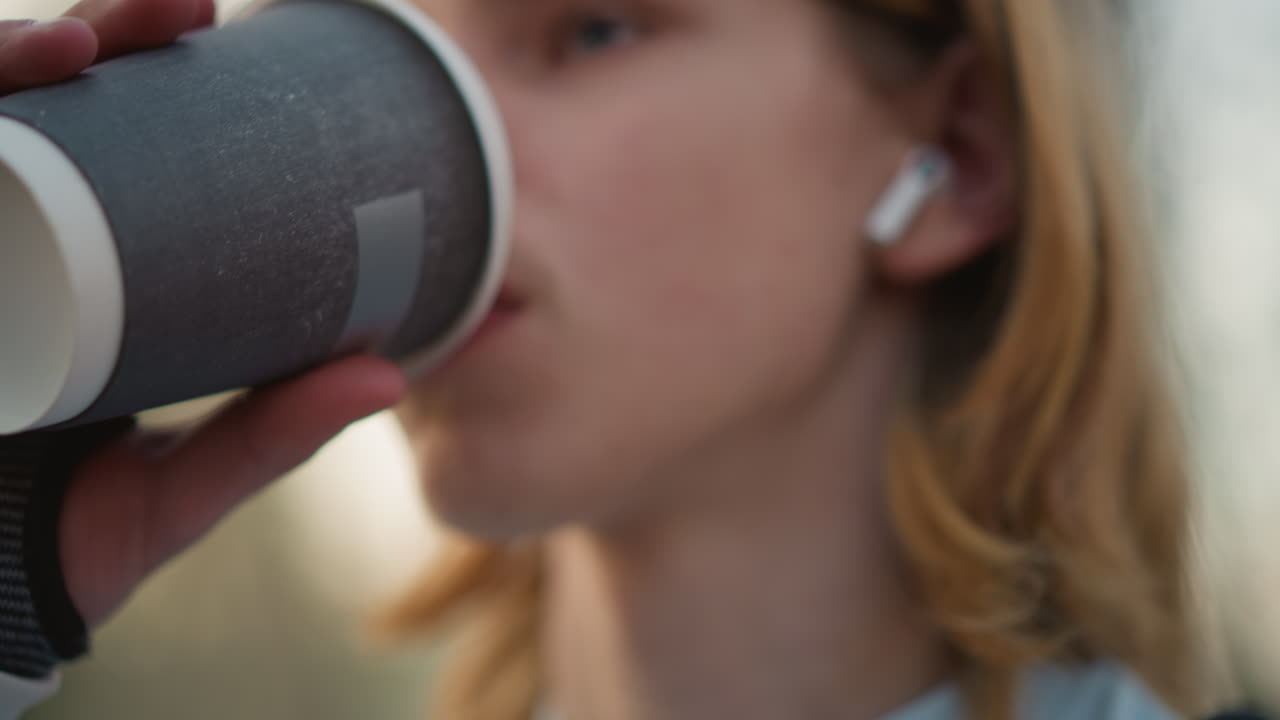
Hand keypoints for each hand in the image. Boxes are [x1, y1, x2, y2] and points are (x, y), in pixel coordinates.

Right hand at [0, 0, 408, 627]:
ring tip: (90, 42)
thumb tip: (393, 376)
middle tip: (185, 5)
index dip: (137, 61)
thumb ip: (271, 438)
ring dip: (10, 57)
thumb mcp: (178, 488)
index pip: (93, 138)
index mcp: (62, 272)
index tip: (213, 24)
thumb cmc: (61, 547)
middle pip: (35, 106)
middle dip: (96, 31)